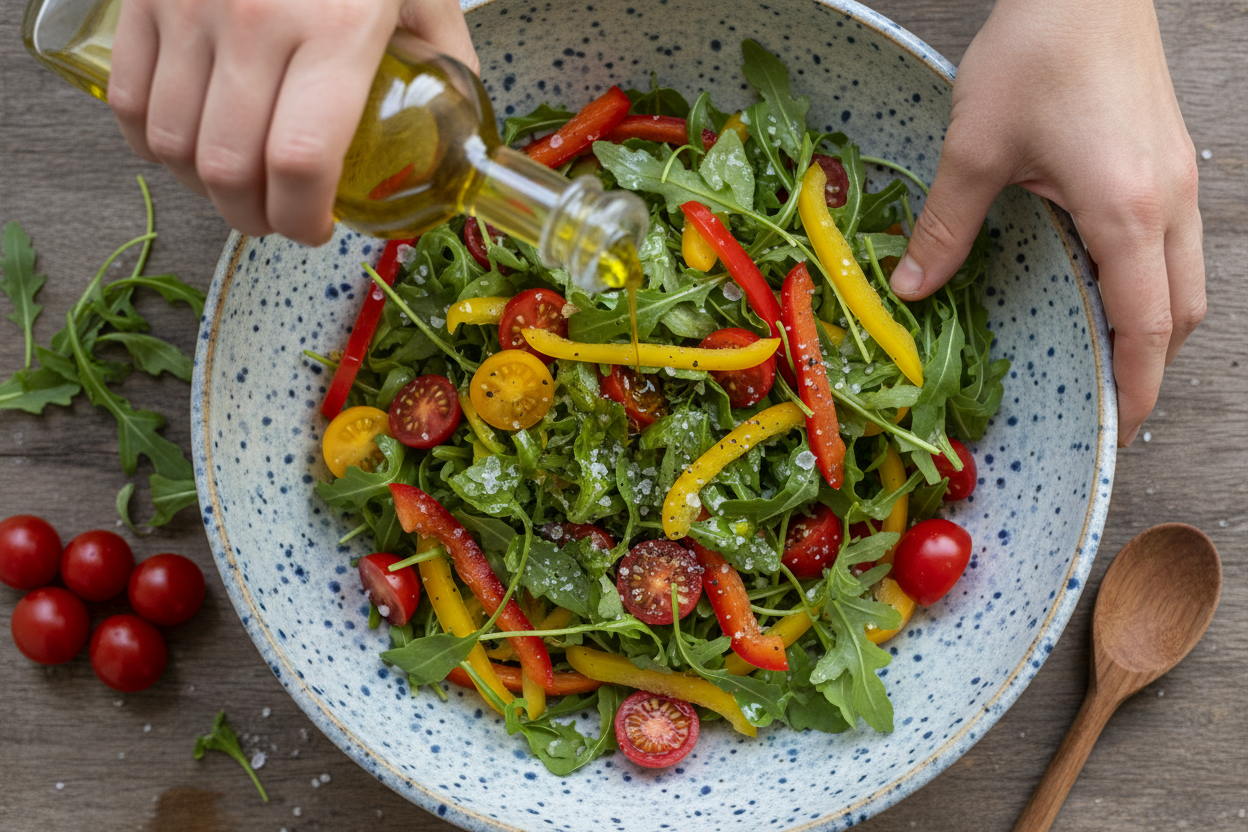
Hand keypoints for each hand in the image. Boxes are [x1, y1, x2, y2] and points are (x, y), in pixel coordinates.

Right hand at [108, 0, 477, 246]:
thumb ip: (445, 63)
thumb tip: (459, 138)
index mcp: (336, 29)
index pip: (301, 162)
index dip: (303, 218)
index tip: (317, 229)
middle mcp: (255, 22)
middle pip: (230, 169)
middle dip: (255, 218)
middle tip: (277, 222)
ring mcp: (188, 7)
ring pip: (170, 144)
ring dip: (203, 188)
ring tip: (237, 190)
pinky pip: (126, 100)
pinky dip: (151, 142)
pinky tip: (187, 148)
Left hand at [889, 0, 1203, 446]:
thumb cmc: (1039, 49)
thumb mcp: (974, 148)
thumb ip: (945, 228)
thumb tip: (910, 288)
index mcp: (1126, 208)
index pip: (1148, 324)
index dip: (1138, 386)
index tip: (1120, 429)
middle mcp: (1169, 201)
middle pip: (1181, 312)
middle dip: (1152, 366)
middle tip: (1110, 402)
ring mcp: (1180, 179)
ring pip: (1187, 280)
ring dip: (1156, 325)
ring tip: (1110, 356)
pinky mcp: (1170, 161)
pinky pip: (1178, 245)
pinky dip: (1153, 283)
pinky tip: (1109, 284)